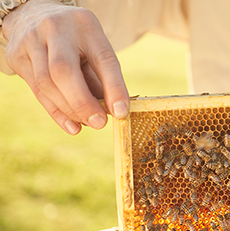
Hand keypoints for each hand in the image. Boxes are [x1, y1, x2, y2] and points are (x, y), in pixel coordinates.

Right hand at [2, 0, 128, 134]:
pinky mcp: (17, 56)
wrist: (33, 15)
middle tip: (100, 123)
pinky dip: (57, 112)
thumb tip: (113, 112)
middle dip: (83, 102)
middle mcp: (55, 29)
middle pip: (64, 71)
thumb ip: (102, 77)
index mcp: (85, 24)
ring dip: (70, 110)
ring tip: (88, 123)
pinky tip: (72, 126)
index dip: (114, 87)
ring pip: (47, 83)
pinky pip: (37, 91)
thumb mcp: (94, 47)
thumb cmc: (75, 38)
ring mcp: (31, 41)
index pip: (102, 58)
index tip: (121, 112)